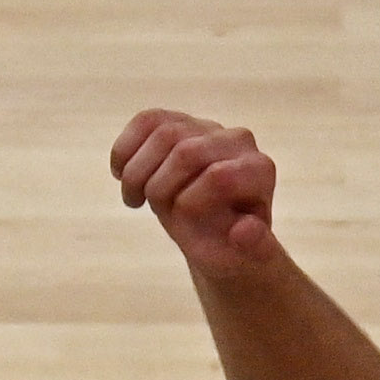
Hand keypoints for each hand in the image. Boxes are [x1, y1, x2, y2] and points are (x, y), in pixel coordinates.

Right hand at [110, 109, 277, 277]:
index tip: (180, 226)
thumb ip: (255, 248)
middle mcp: (238, 142)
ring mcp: (208, 128)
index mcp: (258, 172)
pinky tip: (121, 173)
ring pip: (161, 132)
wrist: (216, 229)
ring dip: (136, 172)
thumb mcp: (245, 258)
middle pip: (185, 151)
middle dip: (156, 187)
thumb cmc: (231, 246)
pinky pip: (146, 121)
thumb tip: (244, 230)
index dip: (187, 203)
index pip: (217, 176)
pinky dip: (125, 149)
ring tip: (133, 198)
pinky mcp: (180, 122)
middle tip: (146, 210)